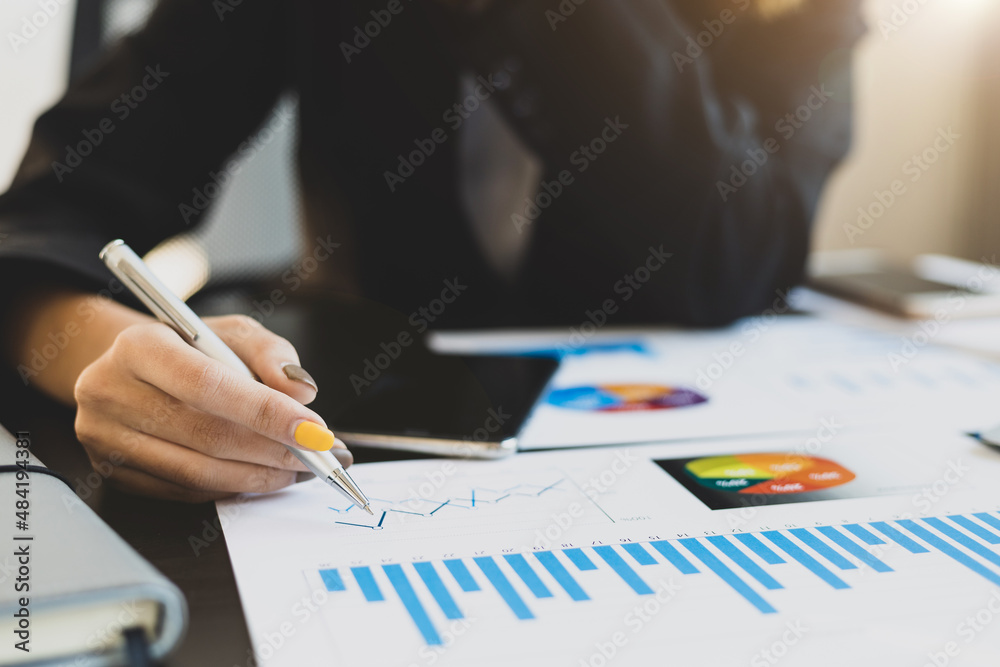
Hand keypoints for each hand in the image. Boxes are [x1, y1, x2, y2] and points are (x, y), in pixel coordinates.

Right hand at [73, 314, 351, 501]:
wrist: (133, 367)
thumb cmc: (188, 347)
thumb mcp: (231, 332)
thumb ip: (271, 354)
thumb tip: (302, 391)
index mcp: (139, 346)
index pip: (208, 385)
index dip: (266, 411)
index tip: (314, 429)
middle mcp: (110, 391)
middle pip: (205, 435)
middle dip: (273, 450)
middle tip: (319, 454)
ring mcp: (105, 437)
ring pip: (196, 473)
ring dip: (259, 476)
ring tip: (299, 468)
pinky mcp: (113, 472)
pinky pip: (184, 492)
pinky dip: (232, 488)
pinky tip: (264, 475)